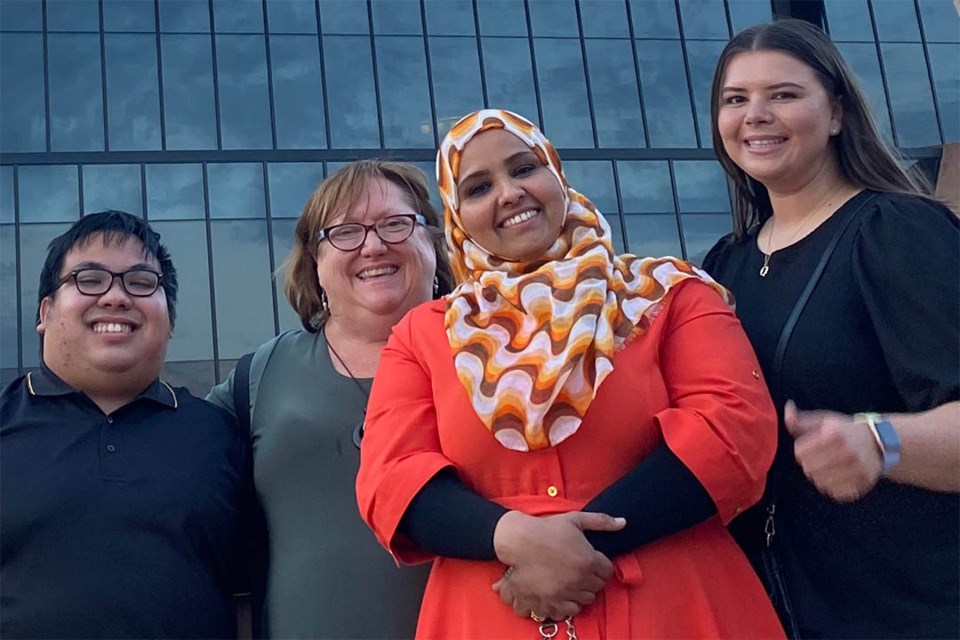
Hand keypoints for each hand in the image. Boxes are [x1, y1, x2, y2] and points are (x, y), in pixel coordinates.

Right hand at [491, 511, 624, 619]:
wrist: (519, 540)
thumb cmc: (547, 529)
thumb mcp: (575, 520)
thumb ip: (601, 521)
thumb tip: (624, 522)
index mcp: (588, 559)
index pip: (607, 571)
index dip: (601, 565)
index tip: (592, 560)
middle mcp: (579, 579)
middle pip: (597, 587)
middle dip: (592, 578)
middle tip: (581, 569)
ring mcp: (565, 592)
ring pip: (585, 600)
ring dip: (581, 591)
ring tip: (571, 580)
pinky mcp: (551, 601)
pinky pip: (568, 610)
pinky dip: (568, 603)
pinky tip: (562, 591)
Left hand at [784, 400, 882, 501]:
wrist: (877, 442)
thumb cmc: (844, 431)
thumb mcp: (823, 420)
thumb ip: (801, 419)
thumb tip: (788, 409)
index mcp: (835, 435)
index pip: (800, 452)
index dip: (801, 449)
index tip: (807, 446)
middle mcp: (848, 453)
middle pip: (809, 468)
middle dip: (808, 463)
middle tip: (817, 457)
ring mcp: (857, 471)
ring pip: (820, 482)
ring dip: (819, 475)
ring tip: (827, 466)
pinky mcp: (861, 485)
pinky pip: (835, 493)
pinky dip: (831, 486)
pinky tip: (836, 476)